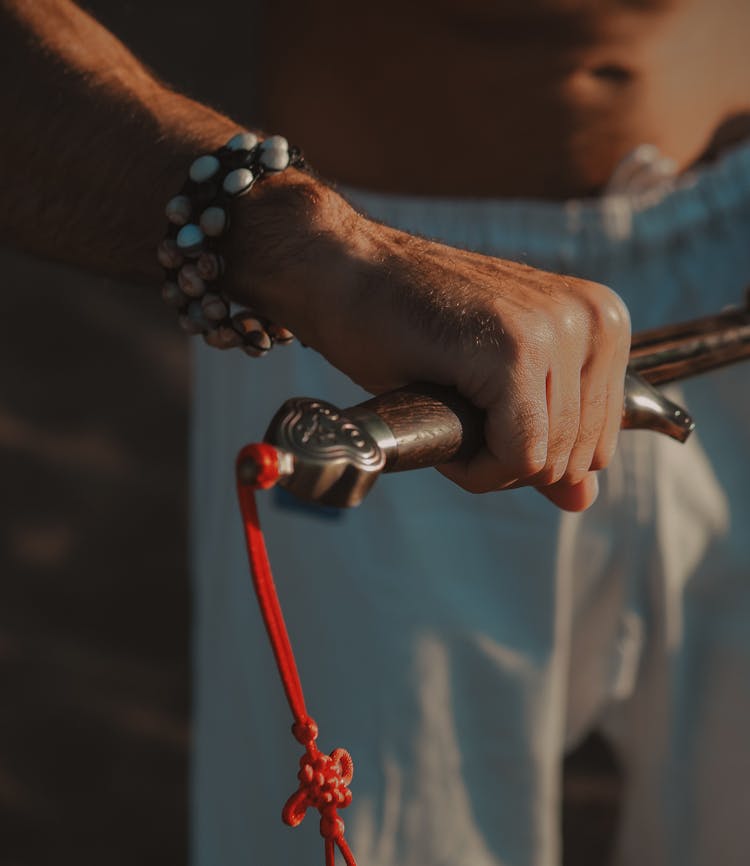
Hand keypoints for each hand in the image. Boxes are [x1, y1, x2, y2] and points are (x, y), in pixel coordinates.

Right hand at [227, 174, 630, 511]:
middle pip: (575, 460)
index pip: (596, 445)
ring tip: (443, 400)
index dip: (528, 452)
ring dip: (483, 460)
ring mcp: (557, 331)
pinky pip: (516, 457)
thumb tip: (583, 499)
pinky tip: (437, 413)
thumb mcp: (495, 385)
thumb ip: (547, 439)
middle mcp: (594, 320)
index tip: (478, 407)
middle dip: (507, 459)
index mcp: (602, 322)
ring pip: (546, 464)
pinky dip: (471, 464)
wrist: (345, 271)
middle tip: (455, 404)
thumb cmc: (410, 324)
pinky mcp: (515, 352)